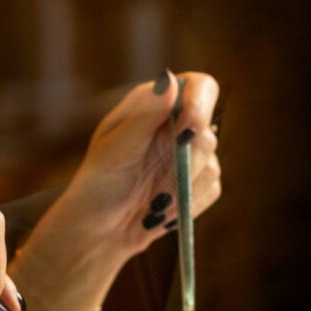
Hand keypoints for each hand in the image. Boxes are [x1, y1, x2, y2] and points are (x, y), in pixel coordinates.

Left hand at [57, 70, 221, 255]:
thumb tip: (170, 80)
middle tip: (155, 185)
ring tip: (150, 201)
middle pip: (208, 134)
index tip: (190, 127)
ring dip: (180, 190)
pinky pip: (211, 191)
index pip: (199, 87)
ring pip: (212, 167)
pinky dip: (187, 204)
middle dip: (184, 164)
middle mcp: (179, 127)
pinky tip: (161, 210)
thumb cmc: (98, 184)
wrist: (100, 230)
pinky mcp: (200, 186)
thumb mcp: (115, 149)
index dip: (201, 104)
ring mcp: (192, 157)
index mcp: (157, 106)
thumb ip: (145, 116)